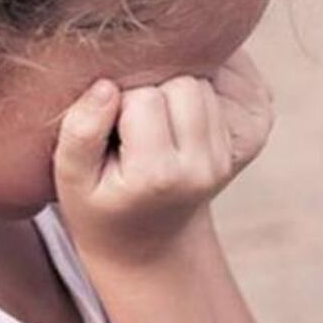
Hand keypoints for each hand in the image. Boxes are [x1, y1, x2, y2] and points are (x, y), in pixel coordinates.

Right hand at [53, 52, 273, 267]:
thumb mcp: (70, 177)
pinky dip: (201, 87)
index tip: (109, 130)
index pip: (143, 99)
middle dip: (153, 91)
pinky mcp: (252, 137)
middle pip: (184, 84)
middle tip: (132, 122)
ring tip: (154, 120)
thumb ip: (80, 132)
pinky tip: (178, 113)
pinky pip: (228, 83)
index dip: (118, 101)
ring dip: (176, 88)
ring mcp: (229, 155)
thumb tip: (106, 86)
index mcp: (158, 178)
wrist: (147, 239)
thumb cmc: (100, 203)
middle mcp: (203, 168)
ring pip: (205, 82)